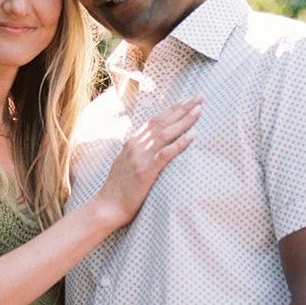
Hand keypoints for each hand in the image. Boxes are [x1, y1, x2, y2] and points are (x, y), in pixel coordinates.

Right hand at [95, 97, 200, 227]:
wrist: (106, 207)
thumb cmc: (117, 189)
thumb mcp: (124, 164)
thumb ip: (135, 152)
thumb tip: (146, 145)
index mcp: (132, 143)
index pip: (154, 121)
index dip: (171, 110)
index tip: (186, 101)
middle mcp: (136, 145)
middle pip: (163, 122)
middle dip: (182, 108)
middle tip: (199, 97)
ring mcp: (141, 157)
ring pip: (166, 133)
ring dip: (184, 120)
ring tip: (199, 110)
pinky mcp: (146, 171)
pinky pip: (166, 153)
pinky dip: (180, 143)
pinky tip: (193, 135)